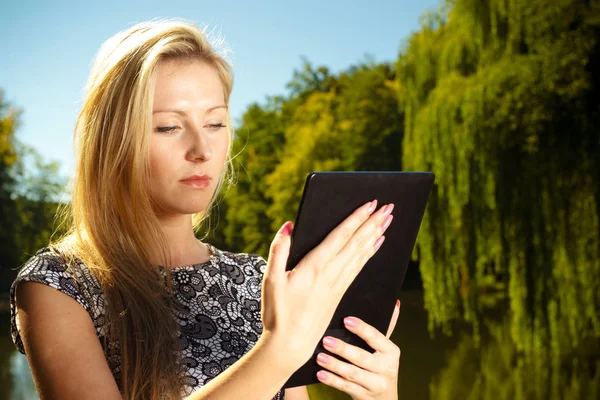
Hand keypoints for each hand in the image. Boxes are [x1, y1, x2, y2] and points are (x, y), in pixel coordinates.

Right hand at [259, 200, 394, 370]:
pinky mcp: (339, 293)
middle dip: (373, 223)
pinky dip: (370, 253)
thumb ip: (279, 250)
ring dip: (376, 234)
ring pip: (361, 254)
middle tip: (389, 207)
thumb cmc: (278, 312)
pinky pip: (359, 267)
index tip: (370, 204)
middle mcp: (330, 274)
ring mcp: (337, 284)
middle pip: (356, 243)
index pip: (340, 236)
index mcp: (314, 267)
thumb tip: (288, 225)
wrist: (290, 345)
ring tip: (388, 220)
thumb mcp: (270, 280)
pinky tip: (377, 244)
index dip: (356, 219)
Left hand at [314, 300, 401, 399]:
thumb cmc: (381, 366)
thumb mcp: (385, 350)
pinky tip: (320, 374)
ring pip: (352, 374)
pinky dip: (332, 381)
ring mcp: (375, 385)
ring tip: (319, 356)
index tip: (346, 320)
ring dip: (335, 365)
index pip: (376, 338)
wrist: (385, 399)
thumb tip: (394, 303)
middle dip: (343, 349)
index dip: (362, 329)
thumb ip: (387, 327)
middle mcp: (386, 369)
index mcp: (391, 352)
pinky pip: (346, 387)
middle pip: (362, 358)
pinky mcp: (364, 396)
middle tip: (326, 340)